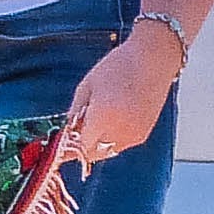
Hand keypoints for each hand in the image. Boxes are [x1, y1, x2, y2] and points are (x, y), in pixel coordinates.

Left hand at [59, 22, 179, 167]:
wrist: (153, 60)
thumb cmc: (119, 67)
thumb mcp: (86, 87)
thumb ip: (74, 113)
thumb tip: (65, 132)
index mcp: (103, 119)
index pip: (79, 147)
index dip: (68, 148)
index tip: (61, 146)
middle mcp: (119, 132)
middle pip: (93, 153)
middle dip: (82, 146)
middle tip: (77, 129)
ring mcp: (134, 135)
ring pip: (107, 151)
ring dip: (97, 143)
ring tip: (98, 118)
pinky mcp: (144, 134)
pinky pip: (121, 144)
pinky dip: (112, 138)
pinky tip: (113, 118)